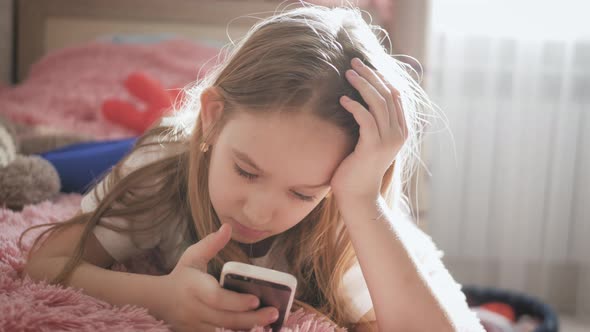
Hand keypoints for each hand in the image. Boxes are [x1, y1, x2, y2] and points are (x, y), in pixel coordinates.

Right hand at [155, 224, 278, 331]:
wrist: (158, 302)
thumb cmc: (182, 276)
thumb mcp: (192, 257)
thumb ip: (211, 243)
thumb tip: (228, 227)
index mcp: (195, 288)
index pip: (217, 298)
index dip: (237, 301)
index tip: (256, 299)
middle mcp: (195, 309)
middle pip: (226, 319)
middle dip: (252, 318)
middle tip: (274, 312)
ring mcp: (195, 326)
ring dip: (247, 330)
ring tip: (270, 325)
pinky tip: (255, 331)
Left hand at [330, 58, 407, 211]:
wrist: (358, 196)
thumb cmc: (359, 168)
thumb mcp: (370, 141)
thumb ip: (373, 123)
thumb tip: (363, 101)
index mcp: (401, 130)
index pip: (395, 95)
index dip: (380, 77)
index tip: (364, 66)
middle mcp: (398, 133)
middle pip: (387, 94)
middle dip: (370, 75)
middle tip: (353, 62)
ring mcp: (388, 140)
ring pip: (378, 103)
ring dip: (362, 85)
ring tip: (347, 74)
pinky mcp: (373, 147)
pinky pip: (365, 119)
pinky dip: (354, 106)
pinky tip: (343, 99)